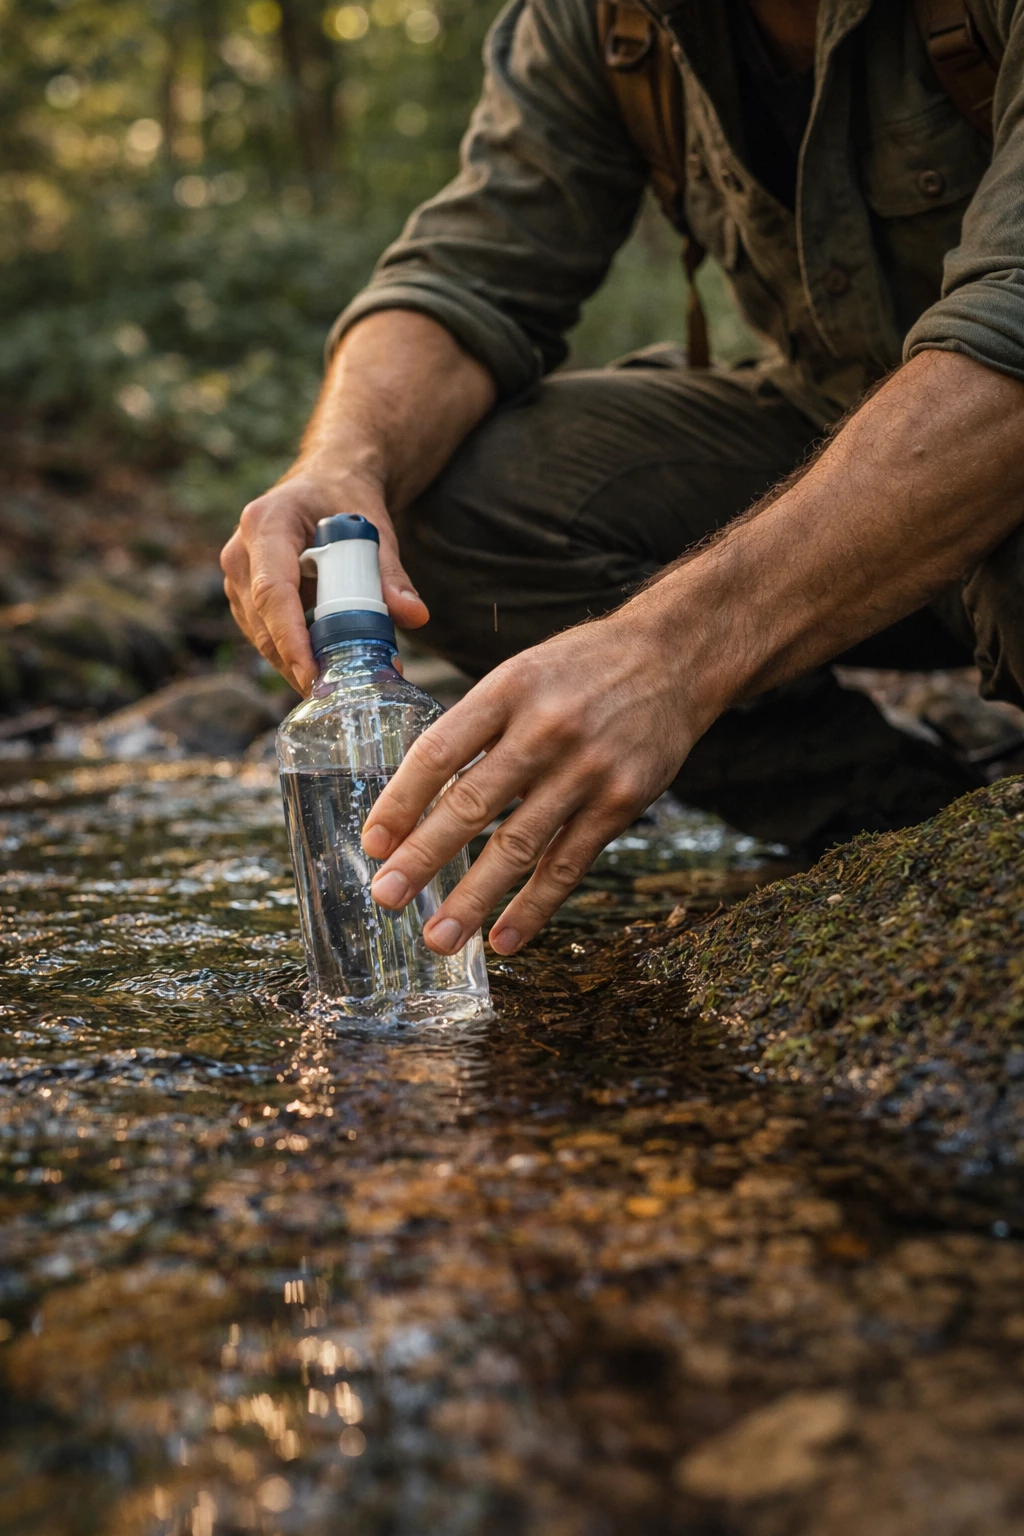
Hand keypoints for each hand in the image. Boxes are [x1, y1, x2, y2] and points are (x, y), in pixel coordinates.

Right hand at [220, 461, 428, 694]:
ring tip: (340, 683)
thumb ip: (391, 574)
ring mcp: (237, 577)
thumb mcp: (374, 528)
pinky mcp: (245, 597)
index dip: (290, 637)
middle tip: (338, 692)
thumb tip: (415, 616)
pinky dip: (296, 653)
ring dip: (297, 663)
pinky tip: (326, 668)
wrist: (326, 483)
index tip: (312, 673)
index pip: (272, 590)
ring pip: (262, 636)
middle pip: (264, 622)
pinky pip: (267, 635)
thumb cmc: (346, 498)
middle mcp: (240, 551)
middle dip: (298, 661)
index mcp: (266, 523)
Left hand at [361, 607, 698, 954]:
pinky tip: (504, 938)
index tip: (372, 843)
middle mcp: (544, 729)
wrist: (674, 658)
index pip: (439, 752)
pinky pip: (568, 864)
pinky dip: (534, 906)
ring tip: (438, 937)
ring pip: (518, 845)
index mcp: (507, 690)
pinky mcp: (621, 802)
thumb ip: (476, 727)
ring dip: (473, 898)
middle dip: (423, 857)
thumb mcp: (522, 672)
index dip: (400, 802)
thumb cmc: (582, 669)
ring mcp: (586, 769)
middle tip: (386, 897)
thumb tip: (417, 796)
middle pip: (472, 803)